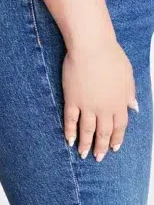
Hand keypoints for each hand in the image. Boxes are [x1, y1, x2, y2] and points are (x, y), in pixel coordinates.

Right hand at [62, 38, 136, 160]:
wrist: (92, 47)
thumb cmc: (111, 55)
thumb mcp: (127, 74)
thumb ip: (130, 93)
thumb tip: (134, 107)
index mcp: (119, 102)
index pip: (120, 127)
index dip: (117, 139)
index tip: (114, 148)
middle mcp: (104, 108)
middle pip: (103, 133)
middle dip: (101, 146)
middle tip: (98, 157)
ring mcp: (87, 105)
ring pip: (87, 130)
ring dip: (85, 144)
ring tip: (82, 154)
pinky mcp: (72, 99)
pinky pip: (70, 119)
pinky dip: (70, 130)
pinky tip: (68, 139)